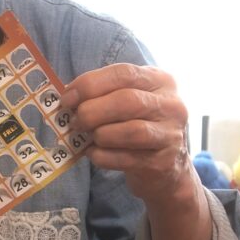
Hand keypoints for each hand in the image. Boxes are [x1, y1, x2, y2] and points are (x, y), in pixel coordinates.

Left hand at [61, 63, 195, 203]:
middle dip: (92, 111)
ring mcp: (171, 134)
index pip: (124, 73)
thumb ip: (102, 93)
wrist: (165, 166)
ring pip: (131, 131)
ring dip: (100, 135)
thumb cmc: (137, 124)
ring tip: (86, 138)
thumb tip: (67, 96)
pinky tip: (94, 154)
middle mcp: (172, 105)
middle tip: (74, 121)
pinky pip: (127, 158)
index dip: (90, 84)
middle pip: (128, 100)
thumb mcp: (128, 100)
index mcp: (160, 80)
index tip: (67, 98)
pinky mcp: (164, 162)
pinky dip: (103, 156)